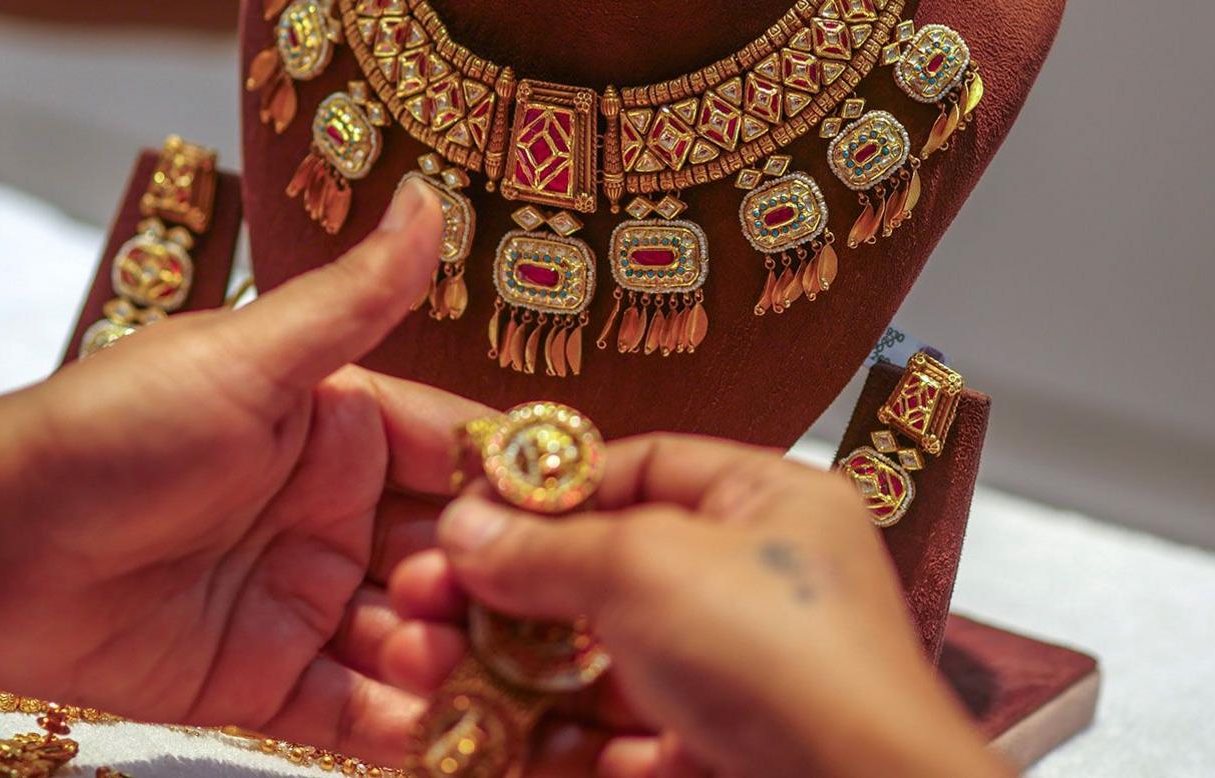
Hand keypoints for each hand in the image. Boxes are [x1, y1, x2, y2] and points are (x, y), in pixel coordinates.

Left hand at [0, 179, 485, 763]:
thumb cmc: (106, 432)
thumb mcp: (244, 359)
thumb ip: (352, 298)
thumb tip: (428, 198)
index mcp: (337, 426)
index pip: (454, 454)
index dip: (512, 489)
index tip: (573, 522)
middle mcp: (330, 511)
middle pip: (447, 555)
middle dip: (485, 587)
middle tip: (513, 619)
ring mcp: (300, 596)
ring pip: (411, 638)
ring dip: (448, 661)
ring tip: (452, 672)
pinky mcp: (262, 675)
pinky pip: (351, 711)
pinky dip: (398, 729)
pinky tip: (433, 735)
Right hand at [384, 436, 1011, 777]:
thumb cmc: (783, 659)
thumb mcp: (647, 568)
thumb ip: (547, 547)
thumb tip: (465, 529)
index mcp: (769, 504)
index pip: (643, 466)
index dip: (551, 486)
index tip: (470, 511)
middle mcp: (755, 586)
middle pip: (607, 572)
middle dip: (512, 591)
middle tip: (431, 597)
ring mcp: (738, 678)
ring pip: (602, 665)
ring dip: (516, 672)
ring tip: (436, 672)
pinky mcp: (718, 755)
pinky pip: (621, 741)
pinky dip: (557, 745)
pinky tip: (497, 744)